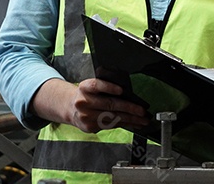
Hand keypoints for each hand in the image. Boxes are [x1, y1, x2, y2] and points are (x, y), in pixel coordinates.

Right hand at [35, 78, 149, 133]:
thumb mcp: (91, 87)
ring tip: (142, 120)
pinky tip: (133, 124)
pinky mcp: (90, 127)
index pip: (96, 85)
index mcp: (85, 87)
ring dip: (130, 120)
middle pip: (109, 104)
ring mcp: (86, 116)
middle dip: (129, 108)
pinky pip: (110, 125)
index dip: (109, 87)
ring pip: (112, 118)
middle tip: (142, 111)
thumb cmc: (86, 95)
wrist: (71, 108)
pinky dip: (124, 124)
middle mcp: (83, 102)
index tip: (121, 90)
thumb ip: (105, 88)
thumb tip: (129, 95)